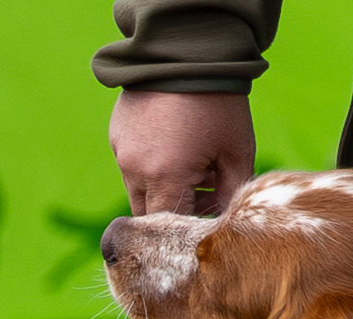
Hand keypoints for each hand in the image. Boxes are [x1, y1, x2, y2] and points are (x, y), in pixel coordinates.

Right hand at [108, 90, 255, 215]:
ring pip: (139, 192)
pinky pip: (132, 166)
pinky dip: (152, 169)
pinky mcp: (116, 135)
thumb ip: (230, 196)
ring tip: (197, 168)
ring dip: (163, 191)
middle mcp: (134, 167)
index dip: (191, 229)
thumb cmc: (219, 106)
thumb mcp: (236, 154)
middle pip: (149, 215)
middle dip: (176, 212)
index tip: (211, 220)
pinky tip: (177, 149)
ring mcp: (121, 150)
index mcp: (165, 176)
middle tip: (208, 195)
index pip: (170, 226)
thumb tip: (222, 222)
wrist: (185, 54)